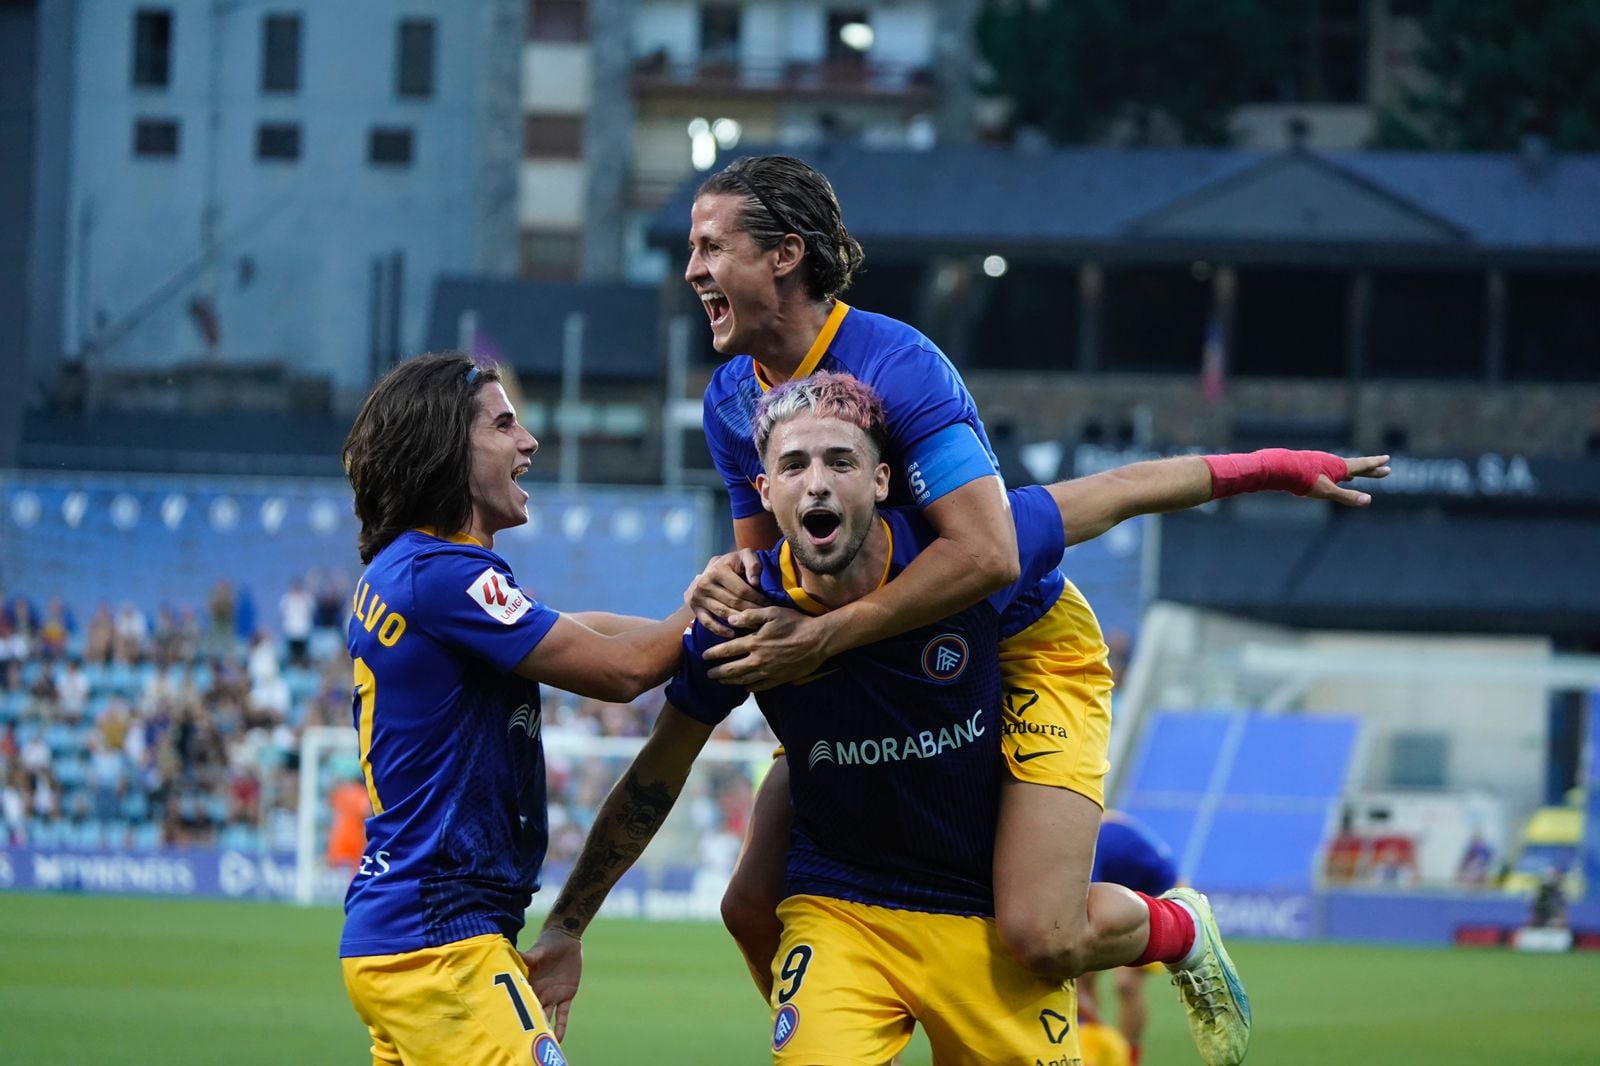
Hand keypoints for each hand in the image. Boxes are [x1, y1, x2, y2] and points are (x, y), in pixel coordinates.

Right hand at [522, 927, 582, 1041]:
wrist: (567, 938)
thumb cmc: (549, 941)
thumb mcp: (539, 949)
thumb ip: (530, 956)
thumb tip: (515, 953)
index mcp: (529, 981)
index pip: (520, 998)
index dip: (514, 1010)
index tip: (507, 1024)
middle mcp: (538, 991)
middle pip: (531, 1011)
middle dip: (526, 1024)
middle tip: (520, 1041)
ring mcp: (552, 995)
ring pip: (545, 1016)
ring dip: (542, 1029)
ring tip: (538, 1045)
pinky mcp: (566, 995)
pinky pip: (563, 1014)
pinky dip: (561, 1026)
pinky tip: (559, 1039)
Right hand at [684, 551, 770, 636]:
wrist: (711, 570)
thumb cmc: (734, 563)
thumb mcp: (745, 556)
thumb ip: (753, 564)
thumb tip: (755, 583)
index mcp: (718, 570)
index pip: (742, 590)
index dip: (757, 599)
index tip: (769, 605)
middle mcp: (705, 583)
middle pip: (733, 603)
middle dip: (751, 611)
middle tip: (763, 618)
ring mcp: (698, 596)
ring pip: (723, 613)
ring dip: (740, 622)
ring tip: (754, 626)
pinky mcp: (695, 607)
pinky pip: (708, 622)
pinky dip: (720, 630)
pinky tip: (732, 634)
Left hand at [703, 607, 831, 690]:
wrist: (817, 640)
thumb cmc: (795, 623)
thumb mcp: (772, 612)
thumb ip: (749, 616)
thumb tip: (730, 620)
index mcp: (754, 643)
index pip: (727, 650)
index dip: (713, 654)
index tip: (704, 656)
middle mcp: (758, 660)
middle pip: (732, 670)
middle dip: (717, 672)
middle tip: (708, 674)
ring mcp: (768, 672)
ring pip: (743, 680)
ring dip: (730, 681)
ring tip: (721, 681)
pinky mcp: (779, 678)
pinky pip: (760, 686)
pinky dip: (749, 688)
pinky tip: (745, 687)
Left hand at [1307, 454, 1390, 506]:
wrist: (1281, 468)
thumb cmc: (1304, 480)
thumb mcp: (1328, 491)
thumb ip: (1347, 496)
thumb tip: (1369, 500)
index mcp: (1340, 466)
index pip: (1363, 465)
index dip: (1376, 464)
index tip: (1387, 459)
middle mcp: (1333, 462)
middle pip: (1357, 467)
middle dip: (1371, 470)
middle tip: (1386, 470)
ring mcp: (1322, 463)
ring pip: (1342, 468)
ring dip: (1353, 472)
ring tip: (1358, 475)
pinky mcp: (1312, 466)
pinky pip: (1330, 470)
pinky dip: (1337, 474)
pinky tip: (1333, 477)